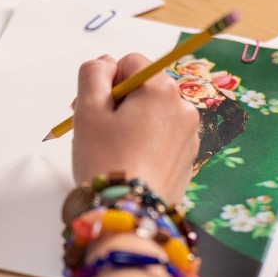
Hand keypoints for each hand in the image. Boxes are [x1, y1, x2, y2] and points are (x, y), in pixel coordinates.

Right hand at [71, 54, 200, 203]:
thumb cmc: (105, 161)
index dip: (107, 82)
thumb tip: (106, 62)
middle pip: (144, 89)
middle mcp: (183, 107)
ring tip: (113, 150)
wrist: (129, 214)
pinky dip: (146, 143)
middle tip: (97, 131)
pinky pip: (163, 138)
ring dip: (132, 123)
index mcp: (161, 89)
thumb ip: (93, 74)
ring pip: (153, 114)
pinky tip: (130, 163)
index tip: (95, 110)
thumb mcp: (88, 110)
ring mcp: (189, 135)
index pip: (130, 63)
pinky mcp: (188, 159)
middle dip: (119, 103)